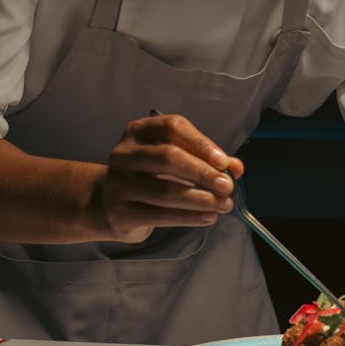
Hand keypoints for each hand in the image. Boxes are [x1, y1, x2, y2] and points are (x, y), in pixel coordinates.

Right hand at [97, 112, 242, 243]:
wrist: (109, 203)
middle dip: (203, 173)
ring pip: (166, 190)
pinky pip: (160, 215)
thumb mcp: (173, 159)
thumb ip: (203, 159)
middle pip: (168, 157)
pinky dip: (189, 217)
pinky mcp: (121, 212)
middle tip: (227, 186)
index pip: (172, 128)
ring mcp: (119, 183)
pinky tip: (208, 217)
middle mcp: (124, 153)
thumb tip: (235, 168)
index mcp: (139, 131)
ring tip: (224, 204)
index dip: (201, 143)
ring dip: (201, 199)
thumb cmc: (148, 176)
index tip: (224, 161)